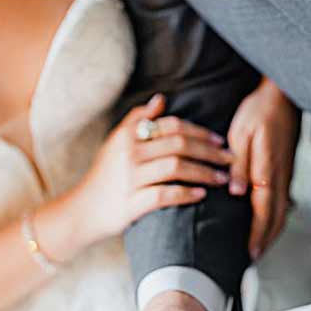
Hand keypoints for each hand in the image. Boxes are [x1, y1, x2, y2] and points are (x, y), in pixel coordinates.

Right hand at [42, 93, 232, 258]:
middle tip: (229, 159)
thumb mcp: (116, 143)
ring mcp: (131, 178)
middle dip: (209, 151)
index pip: (172, 126)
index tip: (220, 140)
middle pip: (179, 144)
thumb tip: (161, 100)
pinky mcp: (132, 203)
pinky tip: (201, 195)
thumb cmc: (104, 177)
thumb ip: (138, 120)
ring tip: (222, 179)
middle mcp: (130, 153)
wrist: (82, 211)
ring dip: (204, 172)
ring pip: (176, 167)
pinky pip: (165, 195)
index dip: (199, 132)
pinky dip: (186, 194)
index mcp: (129, 135)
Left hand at [225, 78, 299, 259]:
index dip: (257, 233)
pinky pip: (282, 201)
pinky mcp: (285, 172)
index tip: (249, 252)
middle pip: (276, 217)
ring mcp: (285, 176)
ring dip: (271, 231)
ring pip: (281, 212)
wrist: (280, 96)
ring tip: (259, 246)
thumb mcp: (243, 134)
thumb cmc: (259, 112)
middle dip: (265, 240)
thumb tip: (236, 191)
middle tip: (253, 258)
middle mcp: (280, 177)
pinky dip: (275, 217)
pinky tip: (266, 223)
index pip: (263, 210)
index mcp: (267, 170)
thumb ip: (240, 164)